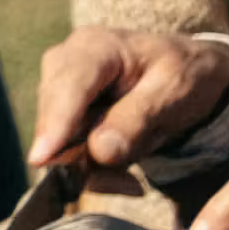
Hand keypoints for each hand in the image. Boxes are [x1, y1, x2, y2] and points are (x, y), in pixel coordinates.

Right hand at [30, 24, 228, 182]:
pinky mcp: (63, 116)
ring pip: (57, 140)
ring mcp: (61, 90)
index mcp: (97, 46)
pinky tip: (122, 171)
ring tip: (131, 178)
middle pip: (54, 116)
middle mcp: (66, 63)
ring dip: (91, 167)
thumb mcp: (174, 91)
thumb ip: (137, 119)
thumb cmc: (184, 73)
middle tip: (129, 183)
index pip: (69, 85)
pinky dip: (92, 169)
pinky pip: (65, 152)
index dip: (55, 122)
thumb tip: (99, 151)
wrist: (188, 73)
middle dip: (82, 155)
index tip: (40, 159)